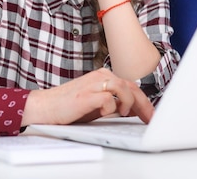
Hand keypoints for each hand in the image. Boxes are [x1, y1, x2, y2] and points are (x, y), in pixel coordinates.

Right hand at [22, 68, 153, 125]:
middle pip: (130, 86)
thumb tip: (134, 110)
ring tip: (124, 114)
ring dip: (128, 103)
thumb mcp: (96, 104)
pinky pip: (108, 98)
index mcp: (103, 76)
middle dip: (143, 104)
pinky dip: (111, 107)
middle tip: (150, 118)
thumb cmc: (70, 107)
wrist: (45, 107)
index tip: (151, 114)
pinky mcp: (86, 94)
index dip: (144, 101)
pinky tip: (104, 113)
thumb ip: (114, 103)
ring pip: (123, 88)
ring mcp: (93, 84)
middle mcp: (100, 76)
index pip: (130, 86)